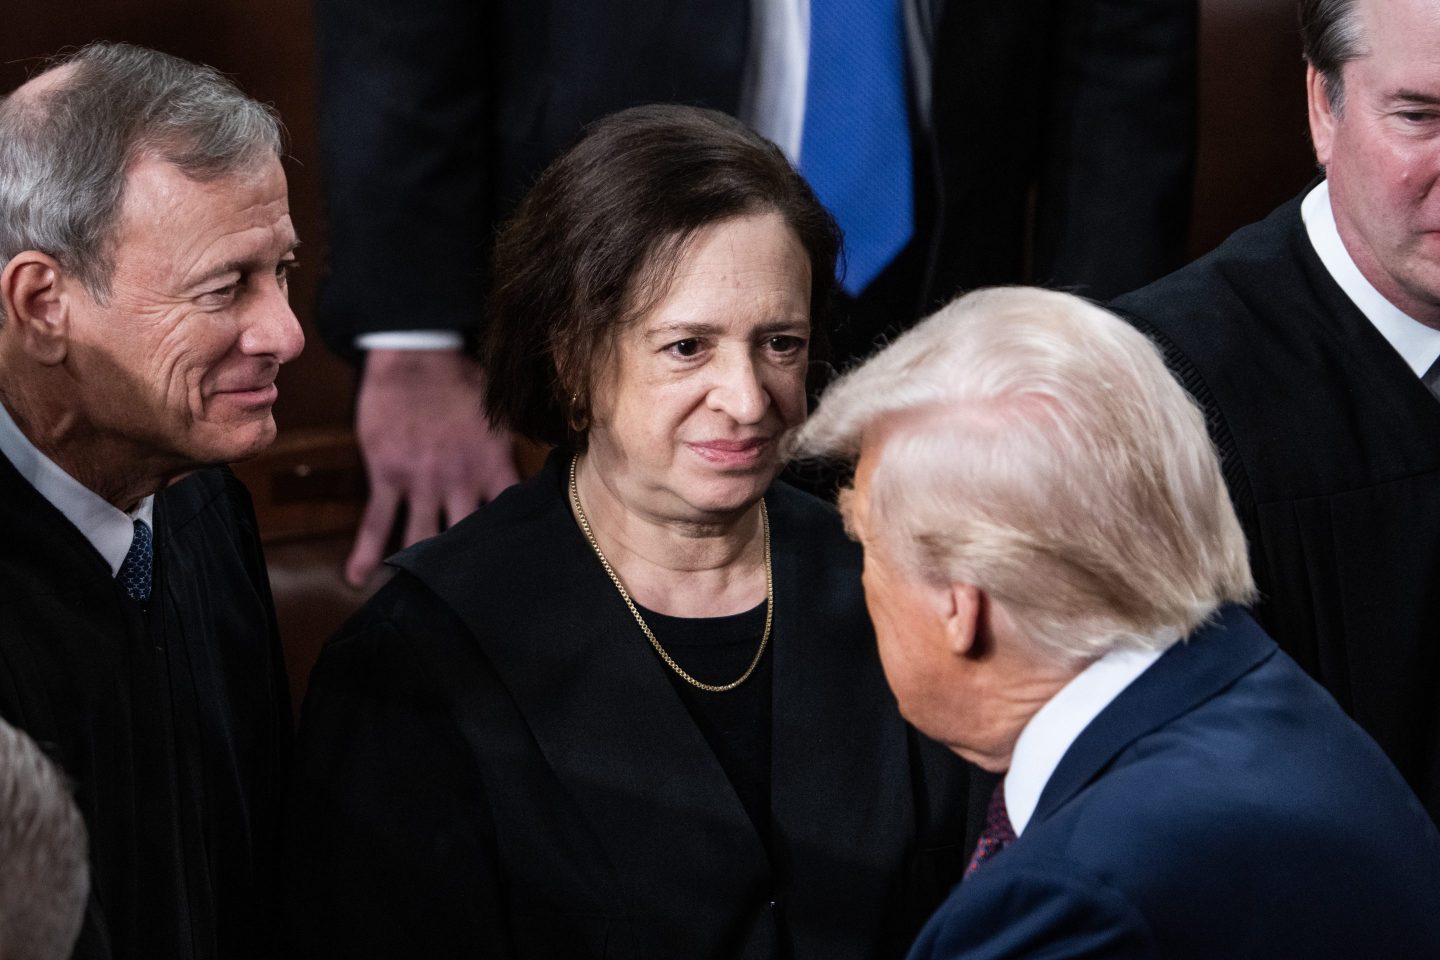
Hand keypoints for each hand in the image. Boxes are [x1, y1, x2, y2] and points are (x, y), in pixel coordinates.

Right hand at [346, 348, 519, 586]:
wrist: (417, 352)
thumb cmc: (464, 377)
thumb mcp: (503, 412)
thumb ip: (517, 448)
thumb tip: (555, 459)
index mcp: (494, 465)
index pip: (511, 515)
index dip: (517, 546)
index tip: (522, 575)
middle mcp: (460, 481)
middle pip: (468, 537)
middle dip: (471, 572)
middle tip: (474, 606)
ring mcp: (422, 481)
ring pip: (422, 538)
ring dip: (420, 572)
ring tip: (421, 606)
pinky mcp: (388, 474)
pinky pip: (376, 520)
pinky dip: (366, 552)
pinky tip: (358, 578)